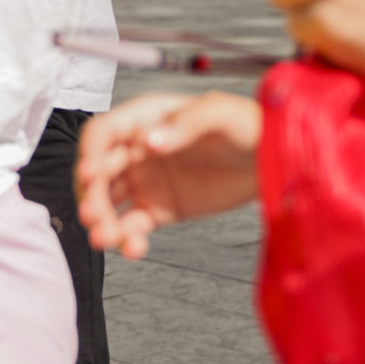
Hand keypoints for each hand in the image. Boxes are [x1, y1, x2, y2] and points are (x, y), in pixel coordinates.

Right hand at [75, 91, 263, 257]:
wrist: (274, 159)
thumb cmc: (248, 123)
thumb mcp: (219, 114)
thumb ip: (184, 126)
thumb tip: (148, 141)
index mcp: (143, 119)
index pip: (101, 134)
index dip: (90, 154)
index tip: (90, 176)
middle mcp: (136, 150)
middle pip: (98, 173)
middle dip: (91, 196)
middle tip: (94, 218)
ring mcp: (145, 181)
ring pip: (109, 203)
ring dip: (102, 222)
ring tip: (106, 240)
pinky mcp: (159, 210)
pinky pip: (133, 226)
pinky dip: (128, 239)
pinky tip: (135, 249)